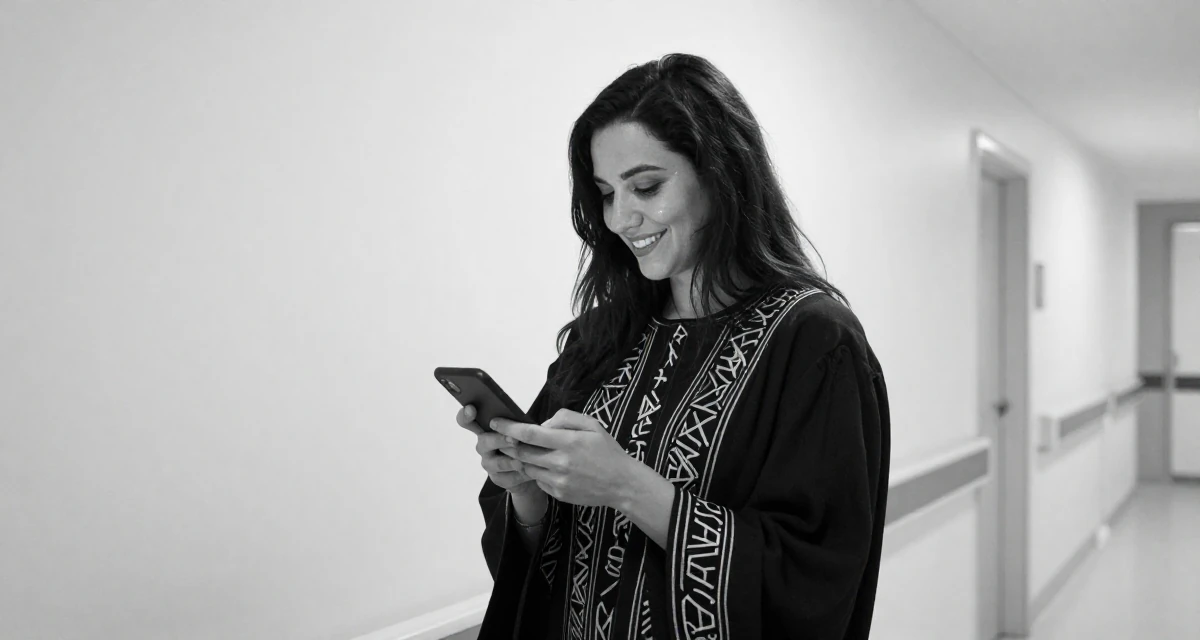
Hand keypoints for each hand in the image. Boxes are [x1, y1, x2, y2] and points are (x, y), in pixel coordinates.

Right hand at [456, 404, 541, 499]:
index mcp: (485, 428)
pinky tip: (529, 472)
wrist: (533, 466)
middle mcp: (483, 445)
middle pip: (484, 441)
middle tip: (514, 440)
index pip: (467, 420)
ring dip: (509, 461)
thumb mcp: (522, 428)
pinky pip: (506, 478)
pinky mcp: (497, 478)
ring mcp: (488, 463)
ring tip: (522, 462)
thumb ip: (518, 423)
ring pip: (496, 463)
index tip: (471, 409)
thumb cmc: (525, 441)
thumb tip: (524, 421)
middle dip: (499, 440)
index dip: (466, 415)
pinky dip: (519, 475)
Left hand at [490, 408, 634, 507]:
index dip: (508, 427)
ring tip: (527, 451)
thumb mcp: (592, 425)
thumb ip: (565, 418)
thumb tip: (542, 424)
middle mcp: (561, 463)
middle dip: (510, 443)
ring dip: (522, 458)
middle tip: (505, 437)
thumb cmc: (607, 451)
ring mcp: (558, 481)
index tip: (495, 422)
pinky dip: (536, 471)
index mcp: (569, 442)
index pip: (529, 434)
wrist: (622, 484)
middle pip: (522, 452)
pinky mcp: (558, 494)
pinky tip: (547, 466)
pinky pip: (538, 480)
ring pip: (527, 467)